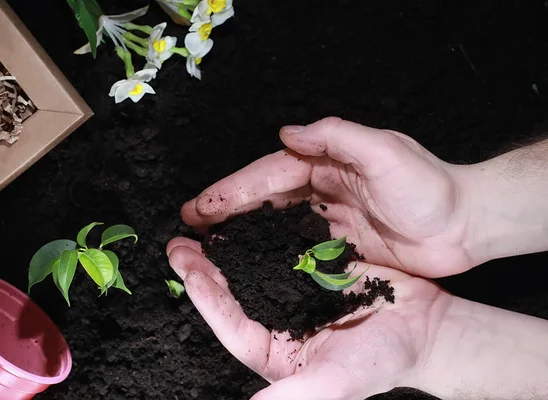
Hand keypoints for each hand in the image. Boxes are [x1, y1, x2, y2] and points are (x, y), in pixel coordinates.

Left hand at [166, 238, 547, 399]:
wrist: (426, 328)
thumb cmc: (384, 360)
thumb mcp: (337, 379)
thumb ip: (294, 395)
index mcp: (275, 352)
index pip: (232, 324)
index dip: (207, 298)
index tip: (187, 270)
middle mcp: (278, 323)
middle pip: (232, 295)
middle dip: (203, 270)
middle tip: (178, 245)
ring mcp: (294, 294)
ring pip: (251, 269)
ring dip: (226, 250)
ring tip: (202, 227)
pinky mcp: (313, 270)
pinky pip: (280, 249)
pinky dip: (261, 235)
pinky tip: (246, 219)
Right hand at [182, 117, 475, 277]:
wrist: (466, 226)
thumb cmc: (429, 187)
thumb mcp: (386, 152)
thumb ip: (337, 138)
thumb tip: (288, 134)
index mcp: (327, 162)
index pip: (270, 176)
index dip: (233, 191)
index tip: (201, 207)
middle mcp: (322, 186)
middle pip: (264, 198)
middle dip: (226, 210)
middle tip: (189, 225)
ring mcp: (329, 215)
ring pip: (275, 223)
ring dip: (242, 231)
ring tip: (208, 245)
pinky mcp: (341, 243)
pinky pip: (297, 245)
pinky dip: (271, 251)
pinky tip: (251, 261)